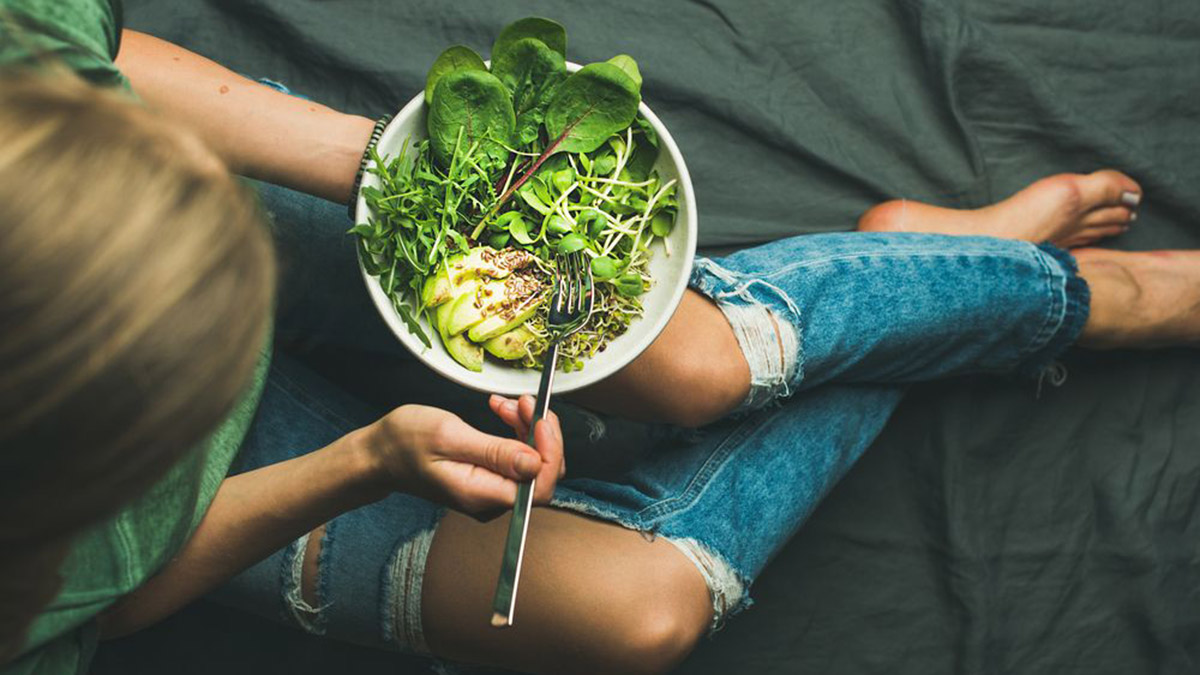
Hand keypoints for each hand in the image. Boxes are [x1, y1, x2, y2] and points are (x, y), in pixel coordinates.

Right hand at [363, 402, 562, 515]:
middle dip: (540, 433)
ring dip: (527, 427)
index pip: (540, 486)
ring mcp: (490, 491)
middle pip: (542, 473)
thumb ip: (493, 452)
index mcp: (481, 494)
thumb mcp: (448, 436)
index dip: (550, 451)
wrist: (380, 454)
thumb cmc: (404, 442)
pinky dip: (517, 431)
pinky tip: (503, 412)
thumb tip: (533, 463)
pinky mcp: (488, 479)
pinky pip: (517, 458)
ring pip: (532, 462)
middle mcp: (490, 500)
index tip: (540, 419)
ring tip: (506, 403)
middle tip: (522, 401)